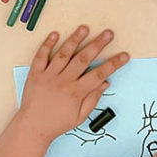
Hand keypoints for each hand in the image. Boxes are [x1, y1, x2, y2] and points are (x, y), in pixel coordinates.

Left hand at [18, 25, 128, 141]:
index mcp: (76, 92)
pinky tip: (55, 34)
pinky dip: (47, 45)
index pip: (99, 74)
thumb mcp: (80, 117)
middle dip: (98, 44)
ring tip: (84, 28)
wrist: (32, 127)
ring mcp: (48, 76)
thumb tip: (105, 82)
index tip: (124, 56)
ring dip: (75, 40)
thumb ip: (93, 99)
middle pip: (84, 59)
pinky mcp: (35, 74)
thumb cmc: (57, 123)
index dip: (113, 64)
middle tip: (108, 34)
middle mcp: (63, 81)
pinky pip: (41, 56)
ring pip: (64, 54)